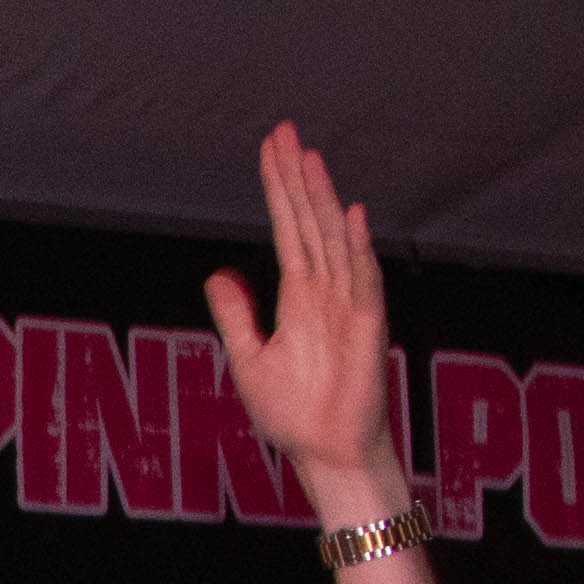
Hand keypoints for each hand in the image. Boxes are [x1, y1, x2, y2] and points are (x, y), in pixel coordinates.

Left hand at [206, 122, 403, 512]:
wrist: (326, 452)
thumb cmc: (294, 412)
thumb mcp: (249, 358)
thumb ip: (235, 315)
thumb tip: (217, 273)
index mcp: (299, 295)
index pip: (287, 227)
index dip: (278, 188)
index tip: (271, 147)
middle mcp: (325, 290)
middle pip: (309, 221)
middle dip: (296, 178)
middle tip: (285, 131)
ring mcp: (348, 305)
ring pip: (334, 240)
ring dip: (322, 199)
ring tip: (309, 157)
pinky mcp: (366, 327)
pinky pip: (362, 280)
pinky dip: (357, 247)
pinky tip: (351, 214)